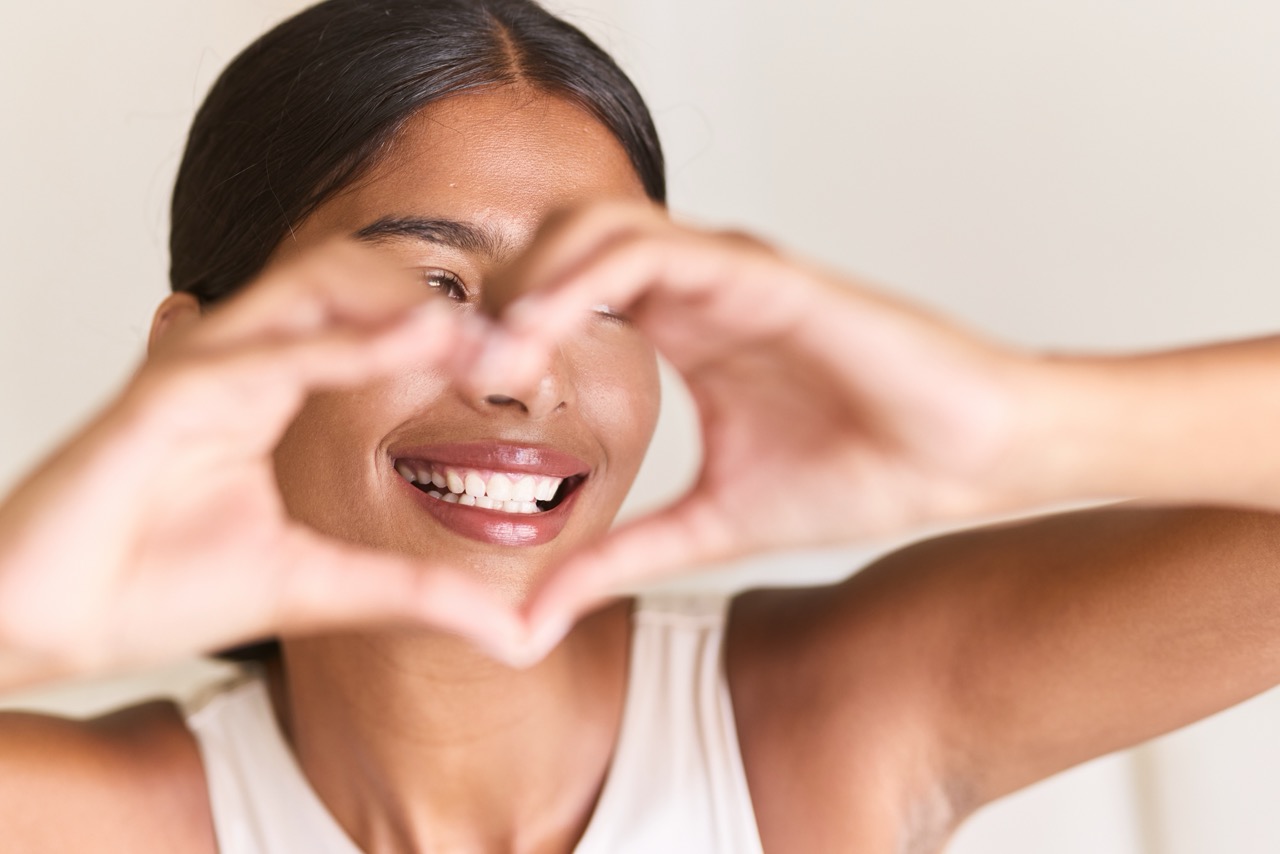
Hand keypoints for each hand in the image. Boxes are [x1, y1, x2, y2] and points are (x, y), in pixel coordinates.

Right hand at [0, 244, 522, 688]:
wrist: (45, 627)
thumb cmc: (159, 590)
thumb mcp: (320, 589)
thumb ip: (415, 596)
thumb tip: (519, 632)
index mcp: (274, 385)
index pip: (372, 319)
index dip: (450, 331)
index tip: (518, 368)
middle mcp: (242, 361)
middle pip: (350, 277)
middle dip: (438, 299)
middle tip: (516, 348)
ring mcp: (201, 367)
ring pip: (312, 285)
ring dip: (402, 300)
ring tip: (480, 336)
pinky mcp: (164, 394)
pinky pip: (267, 352)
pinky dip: (344, 343)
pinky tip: (415, 344)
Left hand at [474, 201, 1046, 634]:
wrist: (966, 460)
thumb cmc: (861, 477)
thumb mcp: (709, 530)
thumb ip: (620, 560)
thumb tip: (531, 622)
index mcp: (681, 334)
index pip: (564, 295)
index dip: (503, 330)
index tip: (460, 393)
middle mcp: (697, 291)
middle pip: (561, 245)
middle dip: (500, 293)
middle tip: (461, 366)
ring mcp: (729, 274)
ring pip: (598, 227)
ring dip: (532, 278)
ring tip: (497, 353)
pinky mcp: (765, 276)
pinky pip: (657, 247)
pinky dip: (588, 274)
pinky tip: (546, 330)